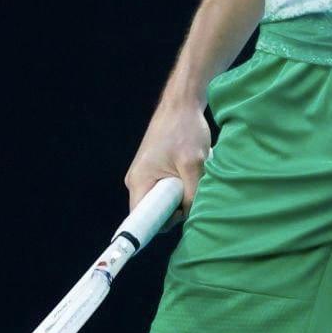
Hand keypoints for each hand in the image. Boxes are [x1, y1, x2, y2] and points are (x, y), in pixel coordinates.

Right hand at [124, 94, 211, 224]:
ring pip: (164, 200)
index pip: (140, 219)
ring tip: (193, 178)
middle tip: (192, 195)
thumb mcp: (193, 164)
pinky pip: (167, 188)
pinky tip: (192, 172)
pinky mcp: (156, 170)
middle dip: (175, 210)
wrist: (182, 103)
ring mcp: (147, 175)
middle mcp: (138, 181)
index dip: (154, 229)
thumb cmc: (184, 129)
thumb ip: (192, 194)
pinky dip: (182, 185)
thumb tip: (191, 214)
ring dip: (181, 195)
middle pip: (154, 211)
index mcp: (138, 181)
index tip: (173, 228)